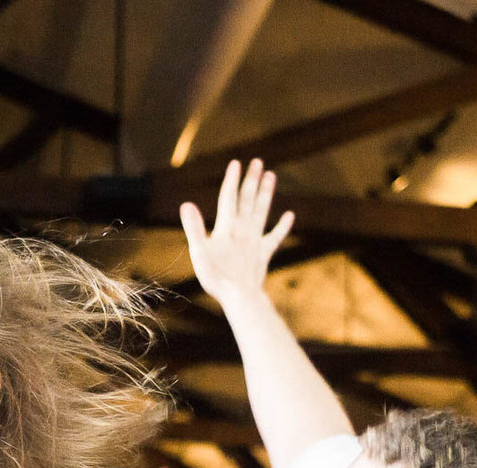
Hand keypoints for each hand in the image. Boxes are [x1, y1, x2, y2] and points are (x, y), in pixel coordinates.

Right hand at [180, 159, 293, 307]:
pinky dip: (283, 226)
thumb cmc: (216, 277)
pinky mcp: (264, 253)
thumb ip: (193, 228)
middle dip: (251, 180)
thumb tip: (186, 204)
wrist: (240, 297)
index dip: (231, 180)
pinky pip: (275, 237)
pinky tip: (290, 215)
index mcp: (226, 227)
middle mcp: (243, 230)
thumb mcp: (199, 253)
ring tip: (271, 176)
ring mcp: (256, 240)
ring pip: (262, 211)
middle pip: (248, 199)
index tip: (236, 163)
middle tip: (257, 161)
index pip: (228, 198)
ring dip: (266, 193)